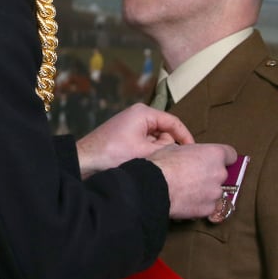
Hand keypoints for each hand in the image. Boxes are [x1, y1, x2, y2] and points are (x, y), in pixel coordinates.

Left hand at [76, 103, 194, 178]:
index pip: (174, 122)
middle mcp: (138, 115)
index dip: (186, 137)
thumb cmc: (112, 155)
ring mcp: (130, 125)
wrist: (83, 163)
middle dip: (168, 147)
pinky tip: (144, 165)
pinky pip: (144, 143)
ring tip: (153, 166)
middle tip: (171, 163)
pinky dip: (147, 154)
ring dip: (157, 152)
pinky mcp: (124, 136)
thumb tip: (179, 149)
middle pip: (164, 131)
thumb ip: (166, 148)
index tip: (194, 152)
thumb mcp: (145, 152)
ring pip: (155, 139)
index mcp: (144, 113)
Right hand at [147, 143, 237, 218]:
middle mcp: (219, 173)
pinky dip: (199, 205)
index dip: (223, 158)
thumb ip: (189, 152)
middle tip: (193, 176)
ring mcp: (215, 193)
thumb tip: (187, 155)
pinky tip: (186, 202)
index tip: (215, 161)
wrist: (154, 188)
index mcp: (214, 154)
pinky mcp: (208, 209)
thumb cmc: (163, 165)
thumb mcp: (174, 148)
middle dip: (210, 175)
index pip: (230, 155)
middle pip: (221, 174)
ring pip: (214, 192)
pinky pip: (207, 206)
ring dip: (205, 191)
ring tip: (187, 191)